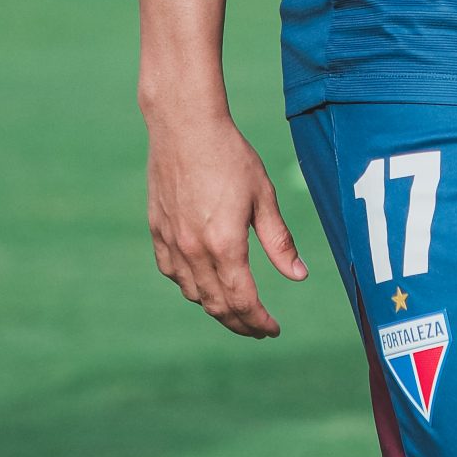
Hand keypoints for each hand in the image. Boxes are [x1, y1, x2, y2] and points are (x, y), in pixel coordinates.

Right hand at [146, 104, 306, 338]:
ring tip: (236, 309)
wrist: (184, 126)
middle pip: (217, 305)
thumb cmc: (230, 156)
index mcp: (224, 244)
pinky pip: (172, 272)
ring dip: (216, 307)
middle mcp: (194, 250)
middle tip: (258, 329)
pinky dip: (190, 286)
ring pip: (193, 293)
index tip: (272, 329)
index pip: (242, 301)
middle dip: (240, 323)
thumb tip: (299, 276)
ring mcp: (171, 241)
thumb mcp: (264, 197)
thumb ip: (280, 241)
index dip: (258, 322)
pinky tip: (203, 284)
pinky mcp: (157, 230)